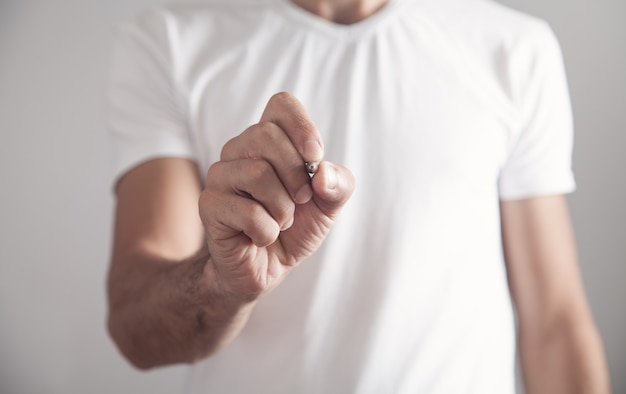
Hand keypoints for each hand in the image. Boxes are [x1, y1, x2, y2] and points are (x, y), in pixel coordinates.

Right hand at [199, 92, 354, 303]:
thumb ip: (338, 185)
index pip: (280, 104)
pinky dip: (268, 231)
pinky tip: (263, 237)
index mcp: (269, 141)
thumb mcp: (328, 206)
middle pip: (266, 135)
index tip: (315, 156)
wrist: (267, 267)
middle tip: (302, 201)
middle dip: (296, 175)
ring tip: (281, 221)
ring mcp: (220, 176)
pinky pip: (248, 211)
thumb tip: (323, 174)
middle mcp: (240, 151)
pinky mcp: (209, 205)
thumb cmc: (295, 227)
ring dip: (283, 208)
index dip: (301, 125)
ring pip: (257, 173)